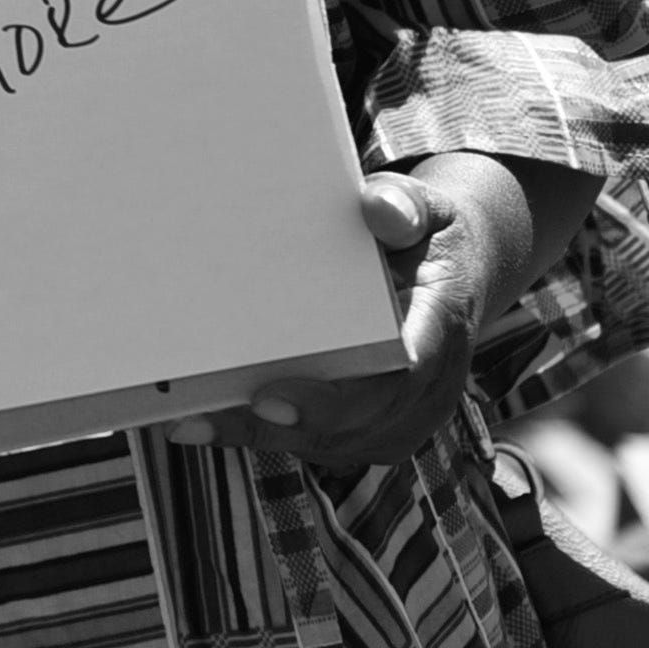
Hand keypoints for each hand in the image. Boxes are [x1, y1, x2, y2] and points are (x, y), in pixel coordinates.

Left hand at [168, 155, 536, 472]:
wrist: (451, 271)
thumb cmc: (426, 234)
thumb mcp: (422, 206)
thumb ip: (403, 205)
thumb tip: (378, 210)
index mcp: (442, 324)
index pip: (405, 370)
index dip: (347, 391)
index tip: (280, 391)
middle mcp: (431, 385)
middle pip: (361, 420)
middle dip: (291, 420)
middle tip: (221, 409)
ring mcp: (405, 415)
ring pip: (336, 442)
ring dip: (266, 434)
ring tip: (196, 419)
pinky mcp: (375, 427)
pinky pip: (322, 442)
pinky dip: (266, 434)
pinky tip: (208, 422)